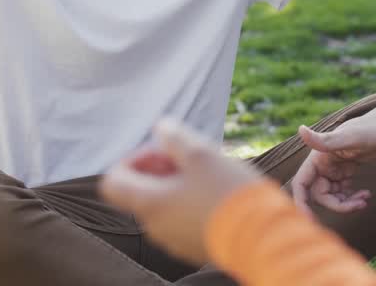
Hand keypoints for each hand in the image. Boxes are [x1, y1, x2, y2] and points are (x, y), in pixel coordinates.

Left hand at [100, 120, 261, 265]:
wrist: (262, 239)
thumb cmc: (229, 195)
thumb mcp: (201, 154)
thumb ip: (174, 138)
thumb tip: (161, 127)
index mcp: (149, 203)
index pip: (113, 181)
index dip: (132, 159)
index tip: (161, 152)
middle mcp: (154, 226)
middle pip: (140, 191)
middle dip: (161, 168)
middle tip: (190, 157)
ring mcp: (173, 240)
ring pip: (163, 205)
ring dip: (177, 184)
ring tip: (208, 174)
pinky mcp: (192, 248)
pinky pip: (181, 220)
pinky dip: (190, 203)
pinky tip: (217, 194)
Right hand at [290, 105, 375, 214]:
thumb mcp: (353, 137)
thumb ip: (325, 140)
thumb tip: (300, 130)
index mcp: (320, 155)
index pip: (302, 183)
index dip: (301, 202)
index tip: (310, 221)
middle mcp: (324, 162)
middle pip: (319, 194)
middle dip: (336, 204)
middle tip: (359, 205)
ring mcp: (337, 166)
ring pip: (332, 195)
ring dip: (346, 203)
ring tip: (365, 200)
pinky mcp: (348, 169)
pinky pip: (343, 191)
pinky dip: (352, 197)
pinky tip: (367, 195)